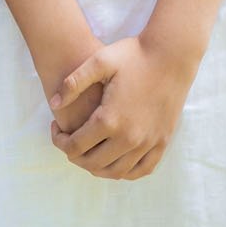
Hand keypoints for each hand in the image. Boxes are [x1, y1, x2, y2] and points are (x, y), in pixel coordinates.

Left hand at [49, 34, 192, 180]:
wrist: (172, 54)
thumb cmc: (134, 55)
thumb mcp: (100, 60)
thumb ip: (74, 82)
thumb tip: (53, 104)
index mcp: (109, 119)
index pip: (75, 146)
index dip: (59, 141)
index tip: (56, 129)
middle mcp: (129, 138)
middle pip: (92, 164)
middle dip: (74, 156)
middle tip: (68, 141)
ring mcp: (148, 143)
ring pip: (116, 172)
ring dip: (96, 167)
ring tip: (88, 151)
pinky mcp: (162, 142)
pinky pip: (140, 170)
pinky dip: (124, 172)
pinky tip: (115, 159)